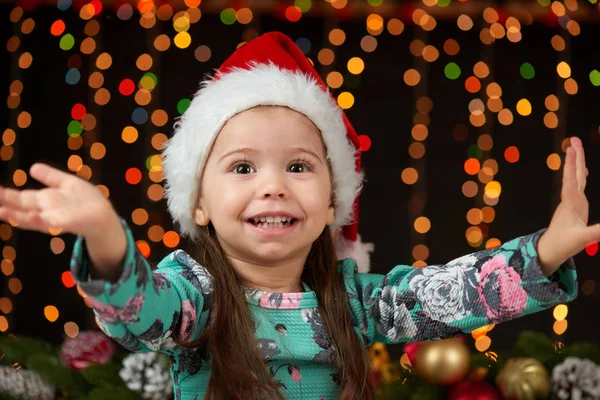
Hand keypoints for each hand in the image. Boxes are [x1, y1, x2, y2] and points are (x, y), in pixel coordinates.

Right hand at [0, 163, 126, 279]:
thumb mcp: (68, 183)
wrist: (104, 215)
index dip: (6, 196)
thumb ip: (51, 177)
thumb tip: (32, 167)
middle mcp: (46, 211)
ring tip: (1, 212)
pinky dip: (42, 220)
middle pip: (22, 208)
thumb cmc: (86, 201)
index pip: (21, 198)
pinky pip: (53, 223)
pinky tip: (33, 215)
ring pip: (32, 219)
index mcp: (45, 201)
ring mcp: (55, 218)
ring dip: (16, 216)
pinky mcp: (67, 223)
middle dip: (5, 205)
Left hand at [537, 136, 598, 275]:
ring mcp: (571, 203)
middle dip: (574, 158)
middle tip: (573, 140)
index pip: (572, 180)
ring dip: (576, 164)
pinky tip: (583, 172)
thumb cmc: (562, 245)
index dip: (572, 165)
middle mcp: (569, 200)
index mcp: (571, 204)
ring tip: (576, 149)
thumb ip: (599, 232)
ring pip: (575, 180)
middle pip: (573, 175)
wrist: (548, 251)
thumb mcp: (582, 239)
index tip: (571, 149)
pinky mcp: (574, 208)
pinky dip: (580, 177)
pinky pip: (578, 187)